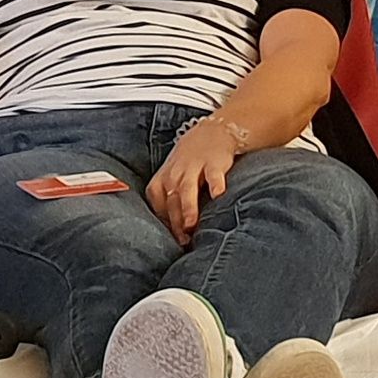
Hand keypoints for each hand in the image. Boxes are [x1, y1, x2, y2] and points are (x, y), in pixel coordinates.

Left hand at [146, 118, 242, 244]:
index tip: (173, 244)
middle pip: (172, 202)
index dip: (166, 226)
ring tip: (191, 225)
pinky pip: (213, 175)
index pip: (159, 208)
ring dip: (188, 208)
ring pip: (187, 190)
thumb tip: (175, 238)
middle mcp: (173, 176)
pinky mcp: (213, 163)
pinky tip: (218, 195)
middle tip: (183, 242)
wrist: (210, 134)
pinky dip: (215, 184)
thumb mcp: (172, 182)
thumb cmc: (188, 166)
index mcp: (160, 183)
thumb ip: (171, 205)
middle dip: (176, 223)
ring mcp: (193, 168)